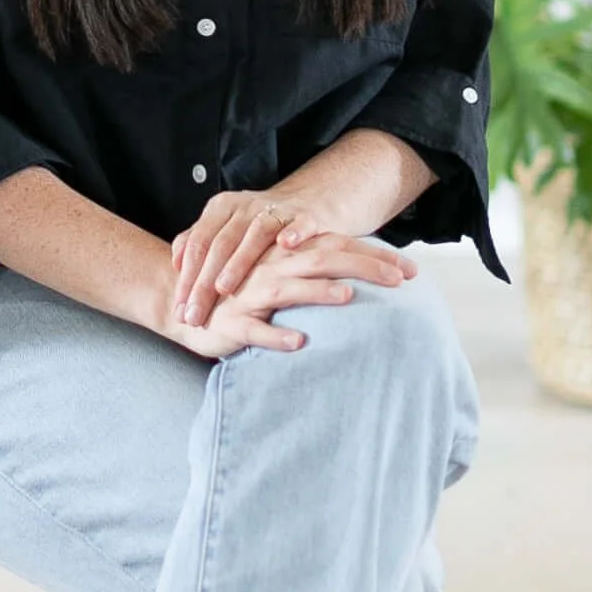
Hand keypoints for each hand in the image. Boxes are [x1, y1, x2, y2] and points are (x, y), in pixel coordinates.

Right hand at [153, 220, 417, 356]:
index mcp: (286, 258)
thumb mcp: (278, 278)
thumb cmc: (238, 292)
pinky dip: (275, 336)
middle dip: (363, 267)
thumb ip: (314, 274)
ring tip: (349, 295)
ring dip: (318, 291)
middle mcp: (271, 270)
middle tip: (401, 279)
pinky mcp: (231, 324)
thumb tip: (361, 279)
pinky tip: (299, 342)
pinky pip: (255, 331)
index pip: (337, 249)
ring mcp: (250, 296)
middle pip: (322, 260)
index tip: (413, 272)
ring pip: (288, 289)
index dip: (374, 257)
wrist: (177, 299)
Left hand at [172, 188, 326, 324]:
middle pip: (220, 245)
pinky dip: (294, 232)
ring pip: (255, 234)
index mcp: (221, 208)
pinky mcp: (305, 216)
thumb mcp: (224, 227)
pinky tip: (286, 244)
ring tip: (224, 289)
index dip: (186, 278)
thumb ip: (197, 242)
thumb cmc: (256, 224)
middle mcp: (245, 207)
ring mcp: (275, 210)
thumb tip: (176, 264)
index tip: (179, 309)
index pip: (197, 244)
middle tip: (195, 314)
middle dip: (205, 283)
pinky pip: (299, 224)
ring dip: (239, 262)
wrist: (303, 202)